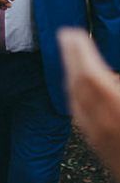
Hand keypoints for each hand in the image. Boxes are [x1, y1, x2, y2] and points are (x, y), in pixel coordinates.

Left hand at [58, 28, 119, 180]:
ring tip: (72, 58)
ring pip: (76, 101)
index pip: (88, 74)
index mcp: (115, 107)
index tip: (71, 33)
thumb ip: (115, 83)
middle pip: (78, 85)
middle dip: (72, 58)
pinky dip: (76, 97)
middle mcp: (102, 125)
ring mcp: (99, 139)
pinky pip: (80, 117)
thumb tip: (110, 72)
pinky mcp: (100, 149)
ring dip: (72, 75)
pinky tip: (79, 91)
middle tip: (67, 37)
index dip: (78, 51)